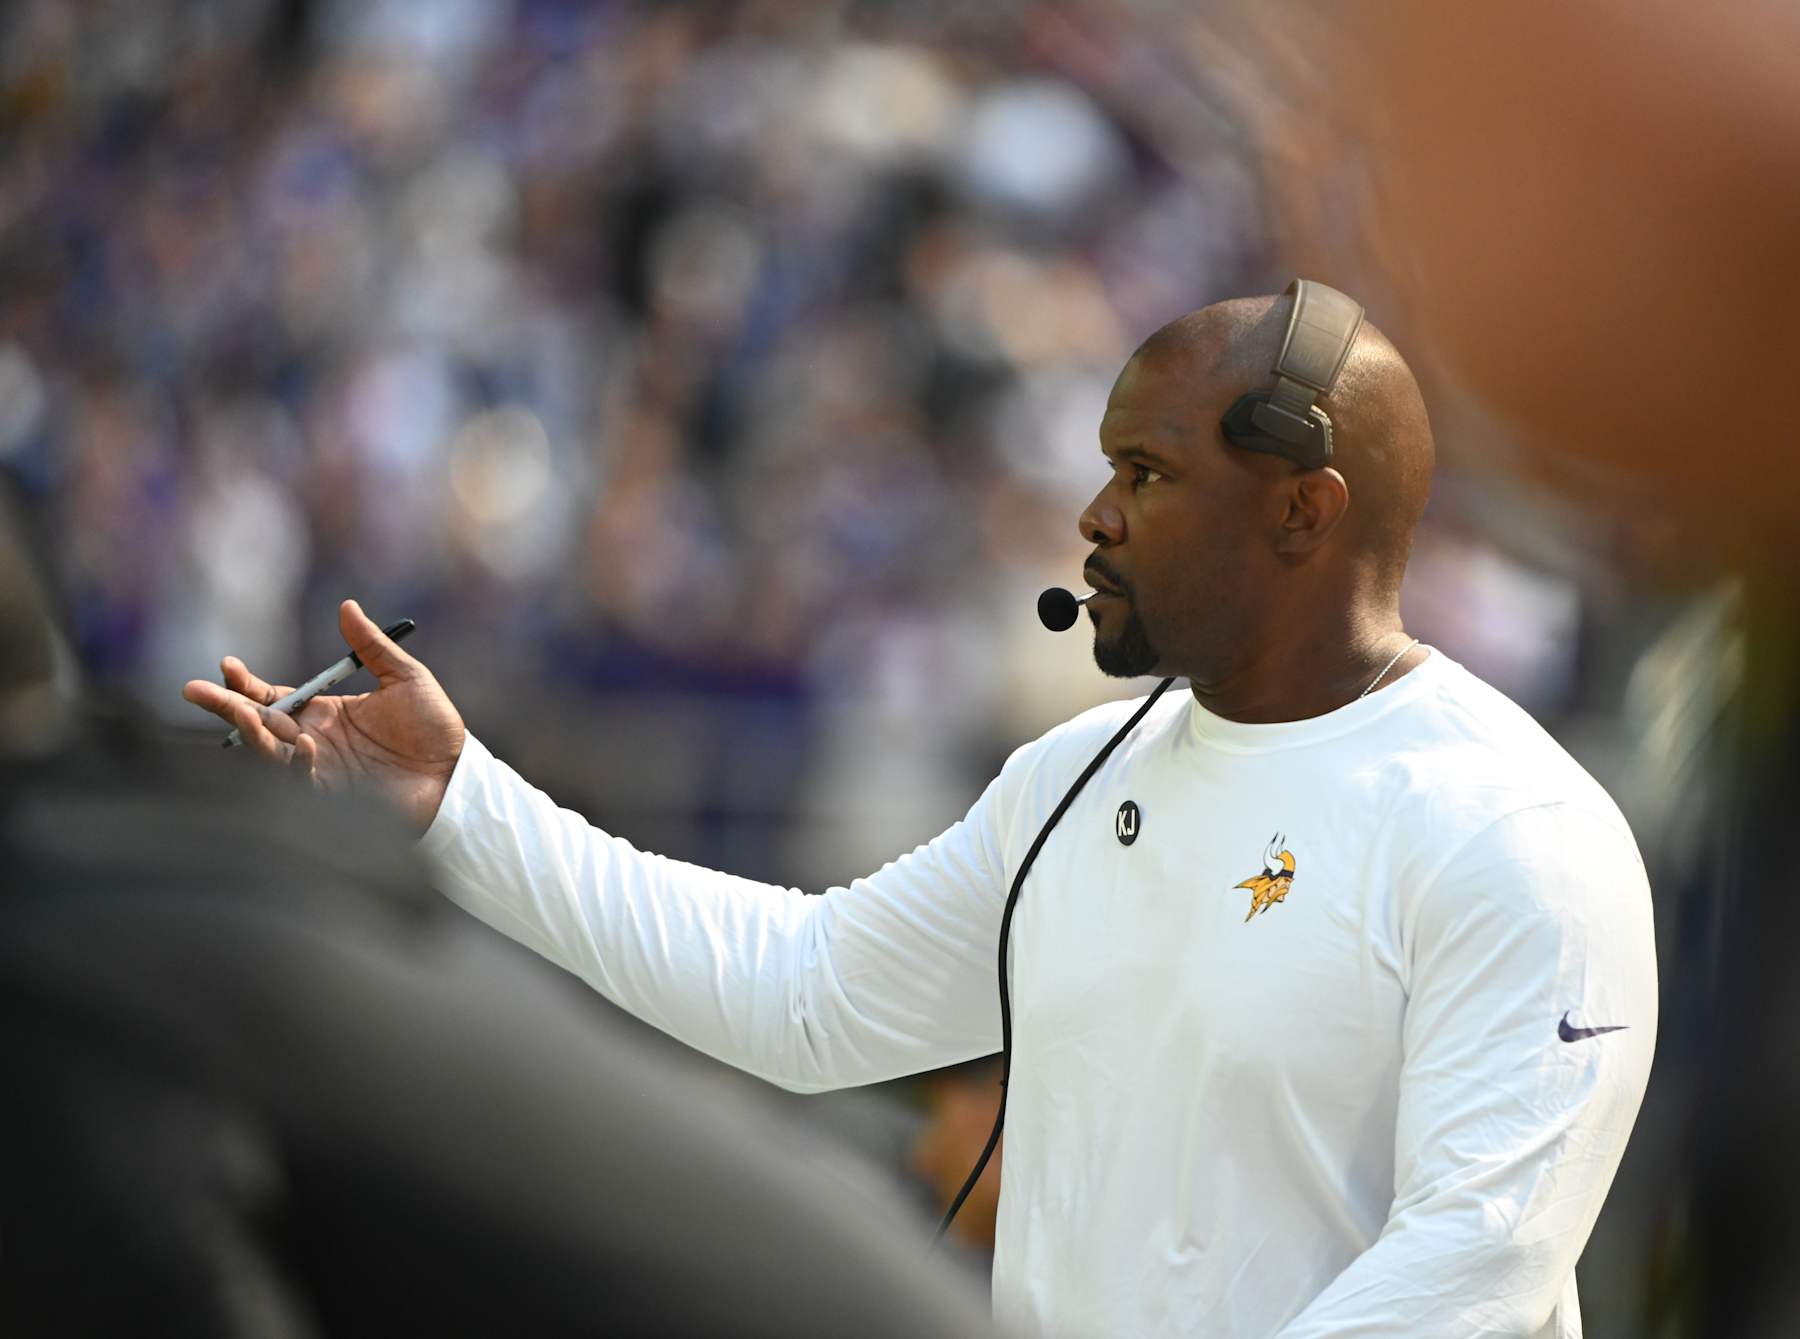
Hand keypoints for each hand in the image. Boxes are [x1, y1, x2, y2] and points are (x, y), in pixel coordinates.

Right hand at [183, 600, 465, 833]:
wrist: (456, 773)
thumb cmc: (434, 727)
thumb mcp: (405, 678)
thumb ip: (372, 647)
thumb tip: (346, 606)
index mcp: (326, 713)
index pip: (273, 698)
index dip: (246, 685)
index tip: (227, 666)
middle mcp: (314, 740)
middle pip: (258, 724)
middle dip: (226, 706)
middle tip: (194, 690)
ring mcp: (321, 768)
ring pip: (271, 752)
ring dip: (252, 732)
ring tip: (237, 711)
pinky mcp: (334, 794)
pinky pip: (304, 780)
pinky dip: (300, 764)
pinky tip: (309, 745)